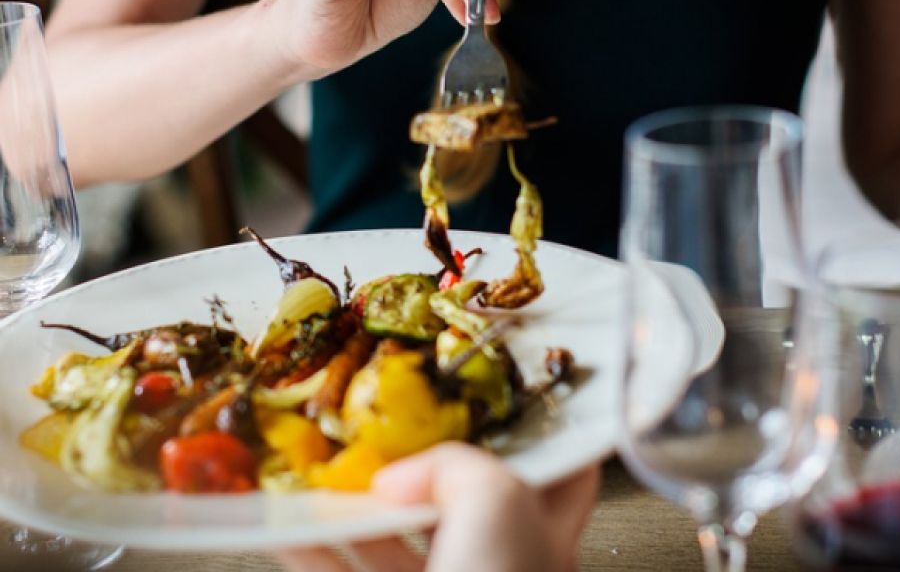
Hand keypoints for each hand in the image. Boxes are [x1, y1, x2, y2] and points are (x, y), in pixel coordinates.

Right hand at [278, 443, 599, 571]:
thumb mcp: (497, 502)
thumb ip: (458, 467)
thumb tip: (405, 474)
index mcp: (545, 535)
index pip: (558, 473)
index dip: (534, 434)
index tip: (499, 398)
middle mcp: (498, 566)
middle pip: (459, 501)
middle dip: (419, 466)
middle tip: (386, 430)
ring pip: (395, 541)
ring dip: (354, 505)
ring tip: (322, 471)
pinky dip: (311, 550)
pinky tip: (286, 527)